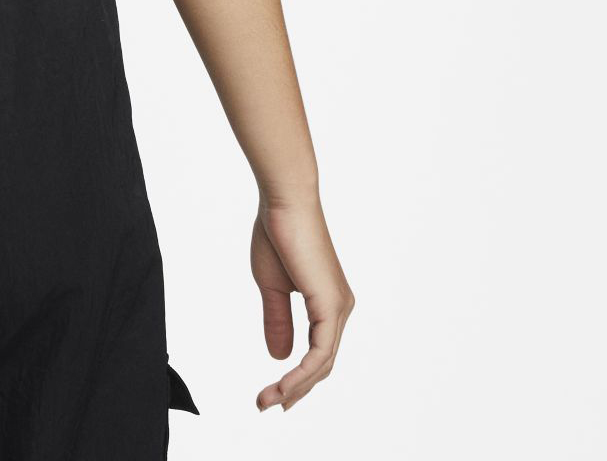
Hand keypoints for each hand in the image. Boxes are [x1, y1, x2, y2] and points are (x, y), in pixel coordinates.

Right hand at [250, 195, 354, 410]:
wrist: (284, 202)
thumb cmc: (277, 234)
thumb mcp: (271, 286)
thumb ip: (278, 320)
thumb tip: (279, 357)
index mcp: (328, 303)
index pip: (317, 352)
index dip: (297, 377)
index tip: (271, 393)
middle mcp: (340, 308)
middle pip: (323, 364)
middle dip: (295, 389)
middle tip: (266, 404)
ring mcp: (338, 308)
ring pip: (323, 363)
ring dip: (296, 386)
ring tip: (268, 400)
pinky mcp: (331, 305)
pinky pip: (321, 352)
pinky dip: (302, 373)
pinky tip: (284, 384)